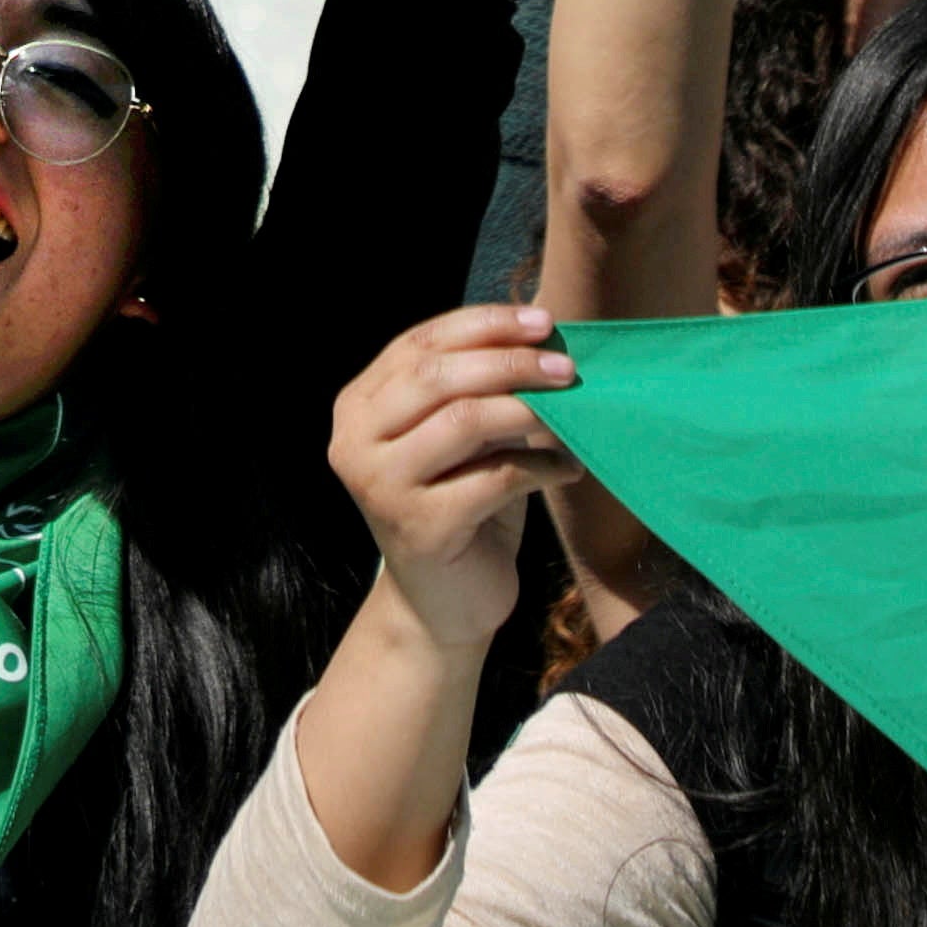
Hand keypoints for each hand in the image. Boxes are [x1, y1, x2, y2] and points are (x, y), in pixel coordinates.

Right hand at [326, 305, 586, 654]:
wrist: (443, 603)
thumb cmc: (460, 505)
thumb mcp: (459, 437)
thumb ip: (477, 388)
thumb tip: (541, 333)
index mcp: (358, 406)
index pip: (420, 343)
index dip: (484, 326)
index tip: (543, 322)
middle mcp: (354, 442)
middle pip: (437, 376)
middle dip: (510, 363)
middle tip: (566, 368)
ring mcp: (380, 486)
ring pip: (463, 421)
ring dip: (529, 411)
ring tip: (571, 413)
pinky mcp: (419, 528)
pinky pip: (494, 477)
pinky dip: (541, 467)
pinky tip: (570, 469)